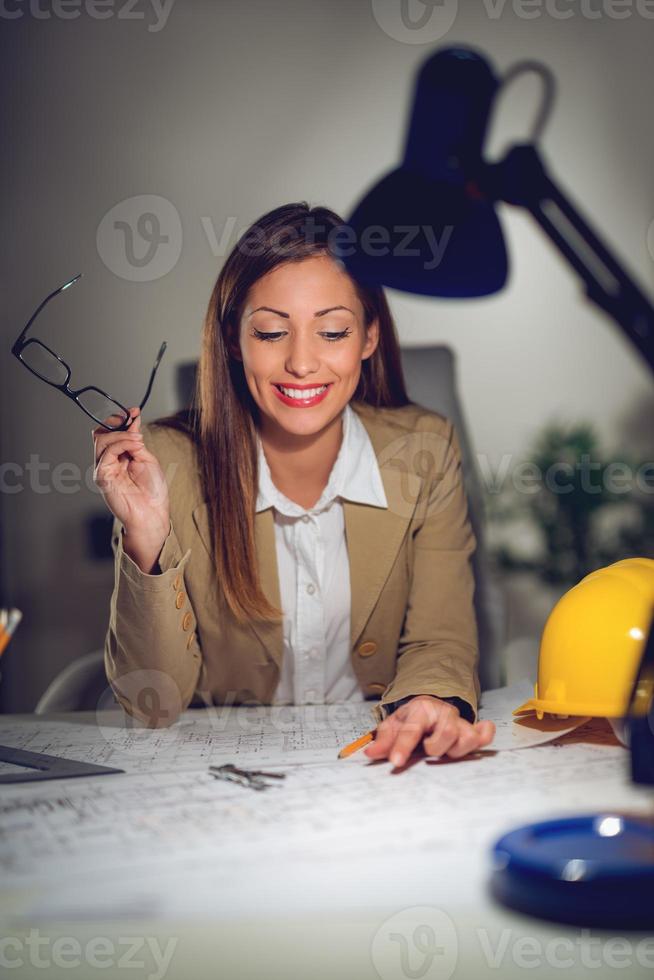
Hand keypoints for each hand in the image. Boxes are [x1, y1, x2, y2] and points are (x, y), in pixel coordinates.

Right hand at [92, 408, 169, 568]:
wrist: (152, 514)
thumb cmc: (152, 492)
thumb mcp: (146, 458)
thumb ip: (136, 441)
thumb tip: (133, 419)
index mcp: (117, 458)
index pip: (109, 432)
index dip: (119, 419)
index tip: (134, 411)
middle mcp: (107, 462)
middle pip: (101, 433)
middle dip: (117, 423)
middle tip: (134, 423)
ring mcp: (103, 469)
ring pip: (101, 440)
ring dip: (122, 434)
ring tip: (139, 439)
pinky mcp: (102, 476)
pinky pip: (106, 453)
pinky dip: (121, 444)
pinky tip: (136, 445)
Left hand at [364, 695, 494, 766]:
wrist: (430, 705)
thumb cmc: (412, 718)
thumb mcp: (394, 725)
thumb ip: (383, 740)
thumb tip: (370, 754)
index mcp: (419, 711)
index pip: (411, 730)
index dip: (403, 746)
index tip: (396, 762)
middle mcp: (442, 714)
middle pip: (445, 732)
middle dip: (435, 747)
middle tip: (428, 750)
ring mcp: (459, 722)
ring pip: (466, 737)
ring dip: (456, 750)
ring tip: (446, 751)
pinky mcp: (472, 729)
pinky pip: (485, 733)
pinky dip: (485, 736)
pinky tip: (479, 737)